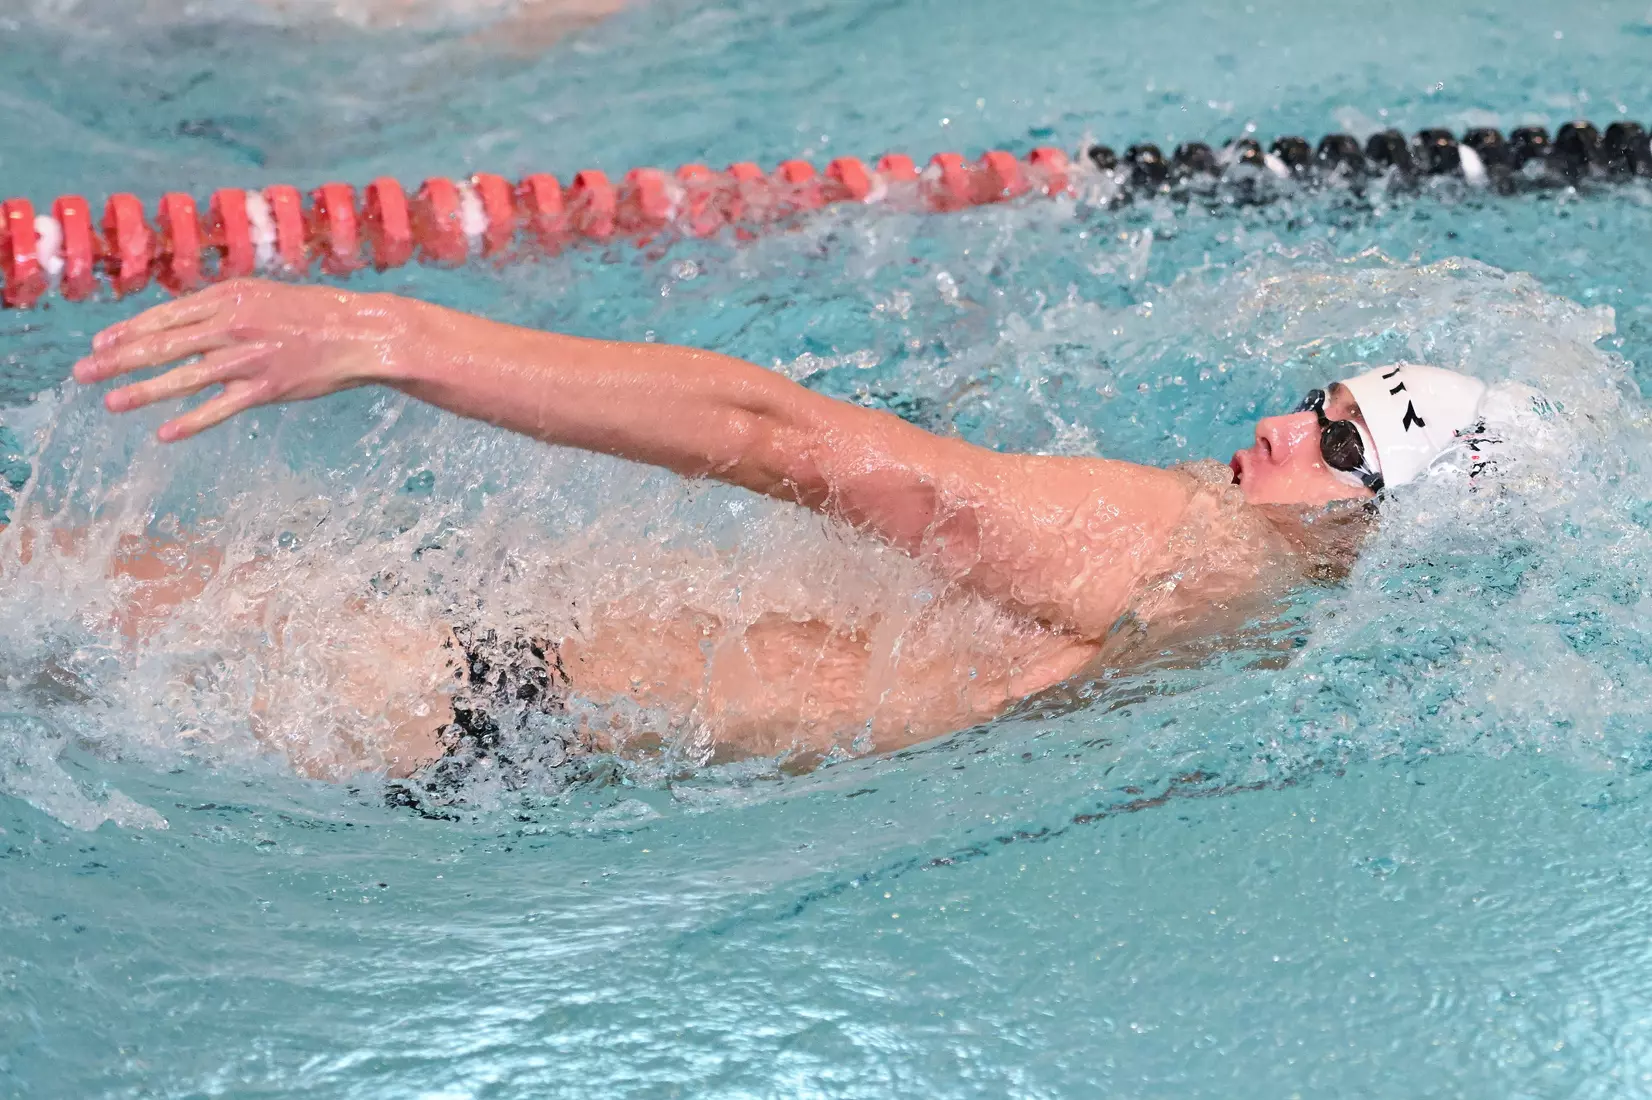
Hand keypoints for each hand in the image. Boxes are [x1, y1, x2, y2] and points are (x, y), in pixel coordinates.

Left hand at [73, 278, 420, 441]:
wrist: (358, 333)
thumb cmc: (311, 313)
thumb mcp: (261, 295)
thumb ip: (221, 307)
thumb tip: (180, 323)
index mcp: (228, 298)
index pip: (165, 316)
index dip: (129, 332)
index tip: (100, 345)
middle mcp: (232, 326)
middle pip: (163, 345)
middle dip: (118, 360)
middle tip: (83, 373)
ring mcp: (248, 359)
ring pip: (183, 377)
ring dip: (142, 391)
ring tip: (111, 403)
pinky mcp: (266, 388)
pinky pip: (220, 407)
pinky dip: (191, 421)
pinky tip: (165, 433)